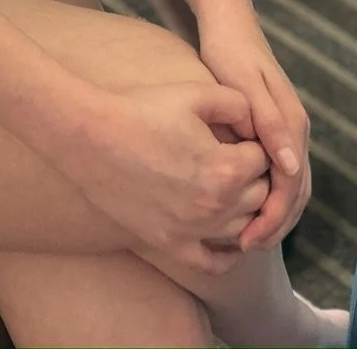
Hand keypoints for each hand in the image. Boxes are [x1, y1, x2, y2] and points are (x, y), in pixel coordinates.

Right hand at [55, 81, 272, 275]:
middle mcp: (216, 207)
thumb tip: (255, 120)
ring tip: (230, 187)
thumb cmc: (142, 110)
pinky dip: (229, 254)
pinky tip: (230, 239)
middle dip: (254, 175)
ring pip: (243, 229)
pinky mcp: (171, 244)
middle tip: (236, 156)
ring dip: (245, 208)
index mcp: (226, 169)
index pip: (264, 160)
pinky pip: (214, 262)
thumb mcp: (195, 93)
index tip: (239, 133)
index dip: (255, 142)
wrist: (91, 137)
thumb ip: (237, 104)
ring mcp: (193, 231)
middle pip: (259, 196)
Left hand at [197, 9, 311, 249]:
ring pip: (292, 184)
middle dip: (276, 224)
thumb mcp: (245, 87)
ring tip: (247, 236)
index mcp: (292, 124)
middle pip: (297, 191)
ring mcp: (288, 127)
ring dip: (275, 214)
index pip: (291, 187)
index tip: (246, 242)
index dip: (272, 219)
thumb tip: (290, 168)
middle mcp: (296, 128)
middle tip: (245, 248)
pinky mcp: (275, 124)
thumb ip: (270, 124)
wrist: (228, 19)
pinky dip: (271, 194)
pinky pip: (282, 170)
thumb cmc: (229, 51)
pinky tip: (247, 204)